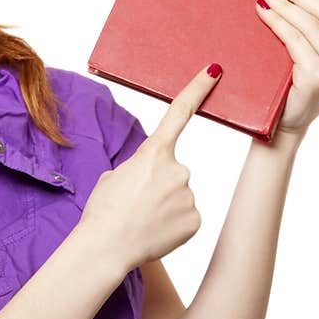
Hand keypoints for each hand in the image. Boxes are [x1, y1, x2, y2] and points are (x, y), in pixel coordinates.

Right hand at [77, 64, 221, 274]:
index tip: (215, 71)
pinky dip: (172, 225)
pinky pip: (186, 217)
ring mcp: (190, 194)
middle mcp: (179, 169)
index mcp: (154, 152)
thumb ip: (140, 169)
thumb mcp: (113, 176)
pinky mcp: (196, 220)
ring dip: (164, 206)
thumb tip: (154, 179)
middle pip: (173, 171)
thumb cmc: (103, 211)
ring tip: (142, 221)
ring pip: (179, 195)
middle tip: (136, 204)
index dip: (199, 89)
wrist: (106, 248)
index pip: (180, 112)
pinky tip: (156, 232)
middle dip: (158, 185)